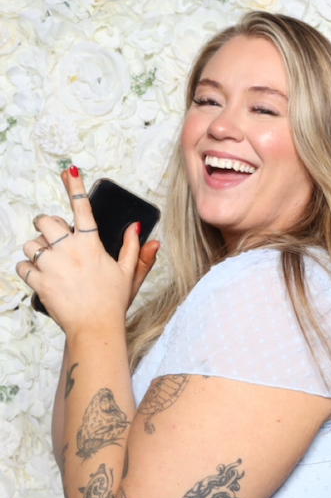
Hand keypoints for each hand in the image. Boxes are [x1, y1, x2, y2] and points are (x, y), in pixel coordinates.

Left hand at [16, 168, 156, 332]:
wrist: (95, 327)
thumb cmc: (113, 302)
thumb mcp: (128, 274)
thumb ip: (133, 249)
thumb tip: (139, 229)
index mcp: (92, 244)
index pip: (82, 208)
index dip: (75, 186)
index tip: (70, 170)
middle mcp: (69, 250)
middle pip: (45, 221)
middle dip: (47, 226)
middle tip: (55, 238)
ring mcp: (52, 265)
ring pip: (31, 244)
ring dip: (37, 250)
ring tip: (51, 263)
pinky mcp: (39, 280)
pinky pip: (23, 265)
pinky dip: (28, 269)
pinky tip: (41, 276)